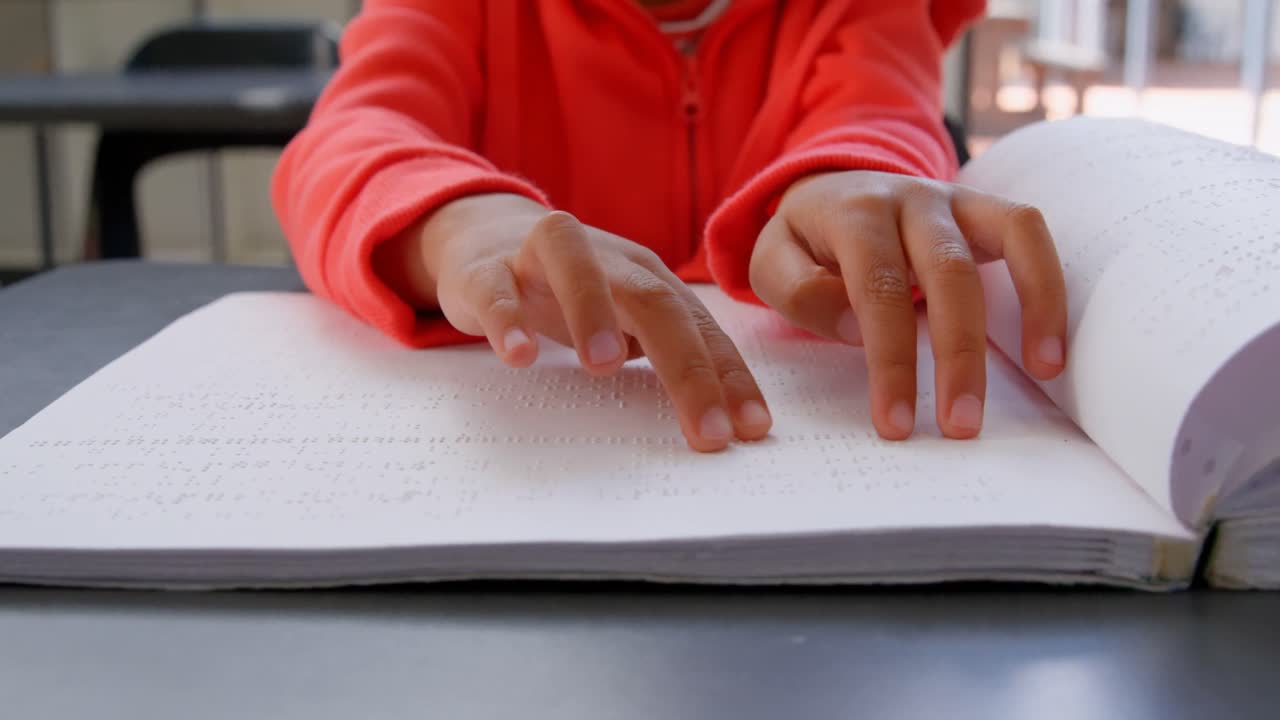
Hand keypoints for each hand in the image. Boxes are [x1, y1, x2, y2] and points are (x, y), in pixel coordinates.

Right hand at [382, 193, 772, 451]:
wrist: (483, 235)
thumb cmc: (569, 289)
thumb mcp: (625, 316)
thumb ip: (665, 352)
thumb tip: (723, 417)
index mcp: (647, 277)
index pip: (699, 325)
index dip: (728, 376)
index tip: (751, 428)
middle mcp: (605, 260)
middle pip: (653, 301)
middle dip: (686, 366)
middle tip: (706, 428)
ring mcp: (542, 259)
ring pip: (574, 266)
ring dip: (592, 311)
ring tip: (603, 367)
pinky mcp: (486, 270)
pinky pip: (496, 288)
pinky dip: (507, 318)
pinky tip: (519, 355)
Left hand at [749, 171, 1066, 440]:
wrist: (830, 186)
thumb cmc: (805, 242)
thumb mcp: (771, 261)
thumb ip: (799, 291)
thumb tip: (859, 328)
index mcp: (852, 214)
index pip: (877, 289)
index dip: (890, 358)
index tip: (895, 421)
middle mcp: (908, 199)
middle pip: (946, 272)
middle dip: (956, 354)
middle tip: (959, 425)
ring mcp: (952, 199)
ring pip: (1000, 246)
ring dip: (1024, 317)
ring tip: (1040, 377)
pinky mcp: (984, 208)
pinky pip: (1030, 232)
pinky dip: (1048, 286)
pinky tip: (1049, 350)